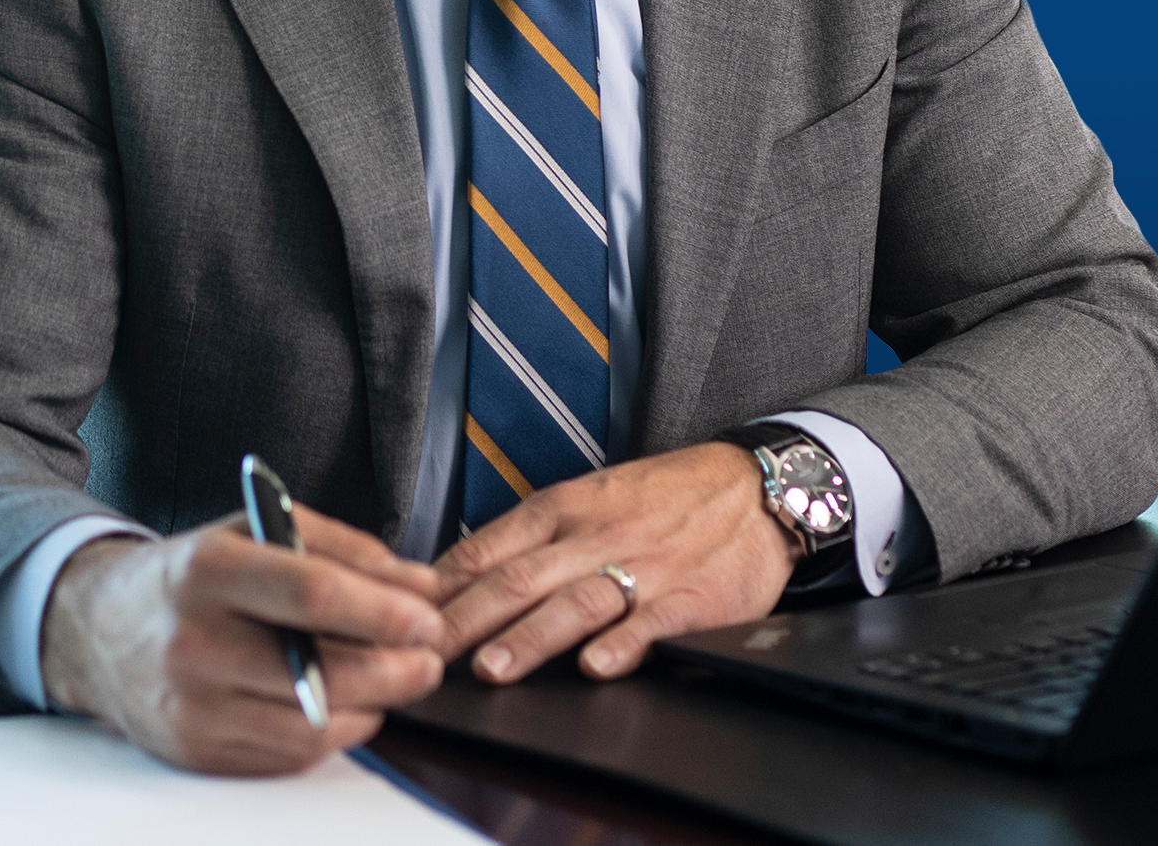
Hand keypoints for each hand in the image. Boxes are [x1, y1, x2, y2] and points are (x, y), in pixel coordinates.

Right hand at [38, 509, 444, 774]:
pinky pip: (288, 755)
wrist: (96, 630)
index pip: (312, 595)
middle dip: (395, 671)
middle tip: (430, 659)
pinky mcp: (194, 751)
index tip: (429, 618)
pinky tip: (341, 704)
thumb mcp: (255, 533)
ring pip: (312, 726)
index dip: (383, 612)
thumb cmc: (192, 577)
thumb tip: (421, 585)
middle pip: (320, 674)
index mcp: (207, 571)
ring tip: (391, 680)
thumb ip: (343, 549)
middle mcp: (192, 643)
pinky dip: (331, 733)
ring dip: (371, 708)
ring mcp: (190, 707)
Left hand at [433, 441, 790, 683]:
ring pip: (577, 602)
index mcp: (563, 509)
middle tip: (423, 653)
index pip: (487, 546)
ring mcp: (643, 567)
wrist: (757, 488)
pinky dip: (623, 645)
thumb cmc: (665, 498)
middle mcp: (595, 536)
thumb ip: (530, 540)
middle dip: (465, 620)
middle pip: (519, 579)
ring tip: (493, 669)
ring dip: (531, 637)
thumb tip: (453, 580)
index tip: (400, 617)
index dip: (440, 586)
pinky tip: (597, 668)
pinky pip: (652, 623)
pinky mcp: (691, 598)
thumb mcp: (590, 499)